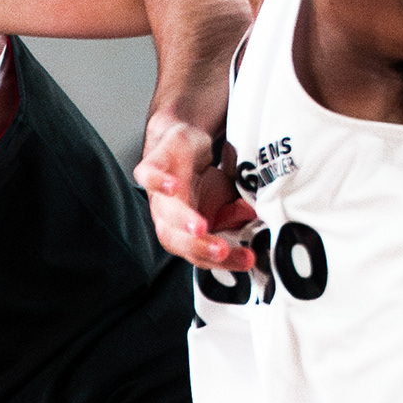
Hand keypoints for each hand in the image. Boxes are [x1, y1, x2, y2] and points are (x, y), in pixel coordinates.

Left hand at [135, 114, 255, 272]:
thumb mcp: (224, 198)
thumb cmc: (198, 177)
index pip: (199, 253)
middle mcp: (166, 216)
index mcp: (181, 231)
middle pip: (175, 240)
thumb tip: (253, 220)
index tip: (248, 259)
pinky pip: (148, 176)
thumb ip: (236, 214)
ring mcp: (157, 192)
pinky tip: (172, 185)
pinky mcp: (152, 164)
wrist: (178, 142)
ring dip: (182, 220)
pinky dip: (157, 181)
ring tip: (200, 228)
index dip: (223, 260)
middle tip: (221, 251)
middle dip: (199, 248)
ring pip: (164, 212)